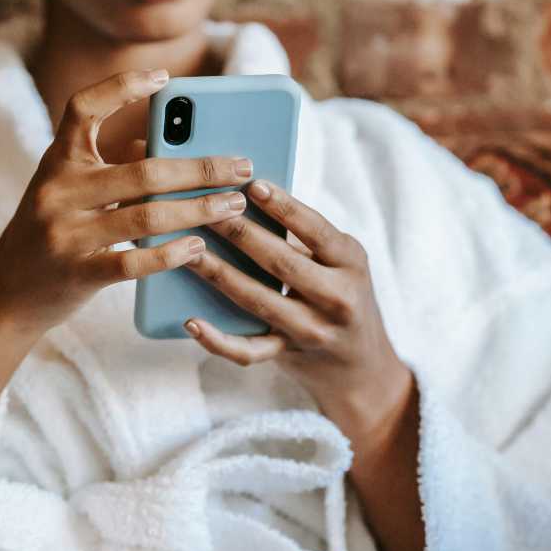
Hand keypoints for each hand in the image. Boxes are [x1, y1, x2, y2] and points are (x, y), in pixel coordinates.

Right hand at [0, 69, 254, 337]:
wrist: (7, 296)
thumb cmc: (52, 235)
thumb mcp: (71, 193)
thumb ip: (114, 167)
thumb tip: (174, 148)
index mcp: (57, 161)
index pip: (83, 108)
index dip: (121, 88)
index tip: (165, 78)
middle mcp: (58, 191)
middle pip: (143, 170)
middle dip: (201, 169)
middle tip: (242, 167)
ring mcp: (65, 234)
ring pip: (146, 216)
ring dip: (199, 210)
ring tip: (234, 207)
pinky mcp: (77, 273)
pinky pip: (133, 263)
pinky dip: (171, 254)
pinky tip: (200, 247)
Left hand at [183, 180, 413, 440]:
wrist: (361, 364)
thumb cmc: (343, 295)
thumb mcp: (342, 262)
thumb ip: (307, 237)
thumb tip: (250, 197)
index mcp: (350, 263)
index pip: (316, 230)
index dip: (284, 207)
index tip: (252, 185)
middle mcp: (336, 298)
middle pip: (281, 263)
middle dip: (239, 233)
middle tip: (205, 210)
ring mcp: (312, 330)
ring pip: (258, 301)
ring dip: (219, 274)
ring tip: (189, 251)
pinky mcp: (288, 354)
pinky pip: (248, 351)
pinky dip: (217, 340)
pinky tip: (191, 322)